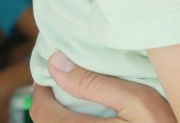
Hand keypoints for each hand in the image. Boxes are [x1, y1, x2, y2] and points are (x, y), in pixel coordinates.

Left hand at [29, 52, 175, 122]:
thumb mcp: (138, 100)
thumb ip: (95, 83)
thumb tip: (56, 62)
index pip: (41, 109)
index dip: (42, 85)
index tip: (54, 64)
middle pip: (47, 119)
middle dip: (52, 96)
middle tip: (67, 72)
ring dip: (64, 108)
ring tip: (80, 88)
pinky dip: (76, 118)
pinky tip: (95, 108)